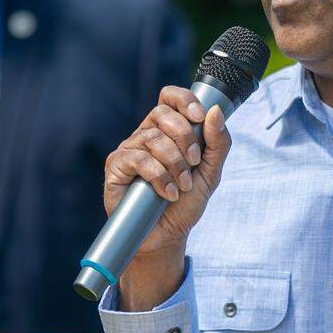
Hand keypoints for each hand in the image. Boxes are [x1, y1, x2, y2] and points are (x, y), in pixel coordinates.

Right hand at [103, 86, 230, 307]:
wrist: (167, 236)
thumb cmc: (186, 203)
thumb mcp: (211, 173)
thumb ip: (217, 143)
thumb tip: (215, 111)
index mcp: (167, 130)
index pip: (170, 97)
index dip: (184, 99)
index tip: (200, 117)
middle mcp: (146, 134)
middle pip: (162, 112)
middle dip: (185, 137)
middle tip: (194, 163)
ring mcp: (129, 149)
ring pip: (152, 137)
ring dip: (174, 163)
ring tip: (181, 186)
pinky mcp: (115, 167)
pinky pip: (138, 159)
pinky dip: (158, 176)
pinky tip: (167, 193)